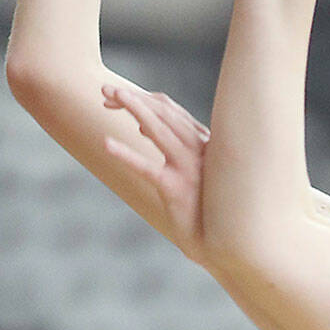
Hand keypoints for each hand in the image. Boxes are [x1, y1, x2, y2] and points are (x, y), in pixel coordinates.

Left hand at [101, 85, 209, 258]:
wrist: (223, 240)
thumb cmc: (204, 204)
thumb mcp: (191, 168)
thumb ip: (172, 144)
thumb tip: (142, 124)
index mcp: (204, 143)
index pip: (171, 110)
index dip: (143, 99)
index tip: (119, 97)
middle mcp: (199, 150)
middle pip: (164, 112)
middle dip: (134, 97)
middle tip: (106, 89)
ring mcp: (189, 168)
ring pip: (159, 129)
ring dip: (134, 108)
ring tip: (110, 96)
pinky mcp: (175, 189)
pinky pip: (146, 167)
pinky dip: (125, 154)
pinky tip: (106, 144)